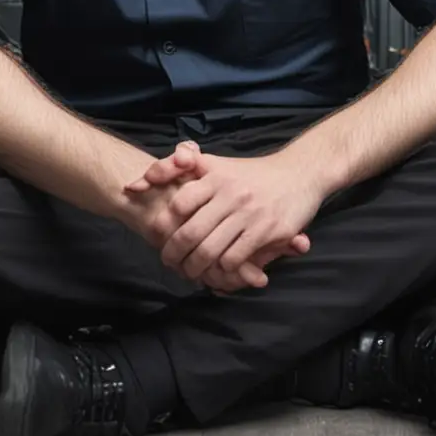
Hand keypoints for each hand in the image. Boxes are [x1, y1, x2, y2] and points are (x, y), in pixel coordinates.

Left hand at [129, 147, 325, 290]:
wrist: (300, 174)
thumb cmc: (250, 173)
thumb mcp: (215, 163)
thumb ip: (176, 166)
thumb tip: (135, 182)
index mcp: (216, 175)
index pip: (179, 203)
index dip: (165, 224)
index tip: (159, 237)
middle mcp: (231, 193)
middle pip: (191, 233)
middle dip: (175, 254)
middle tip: (169, 262)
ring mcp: (250, 213)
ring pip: (211, 250)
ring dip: (196, 268)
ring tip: (191, 272)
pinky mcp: (267, 230)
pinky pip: (235, 258)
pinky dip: (223, 269)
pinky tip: (220, 270)